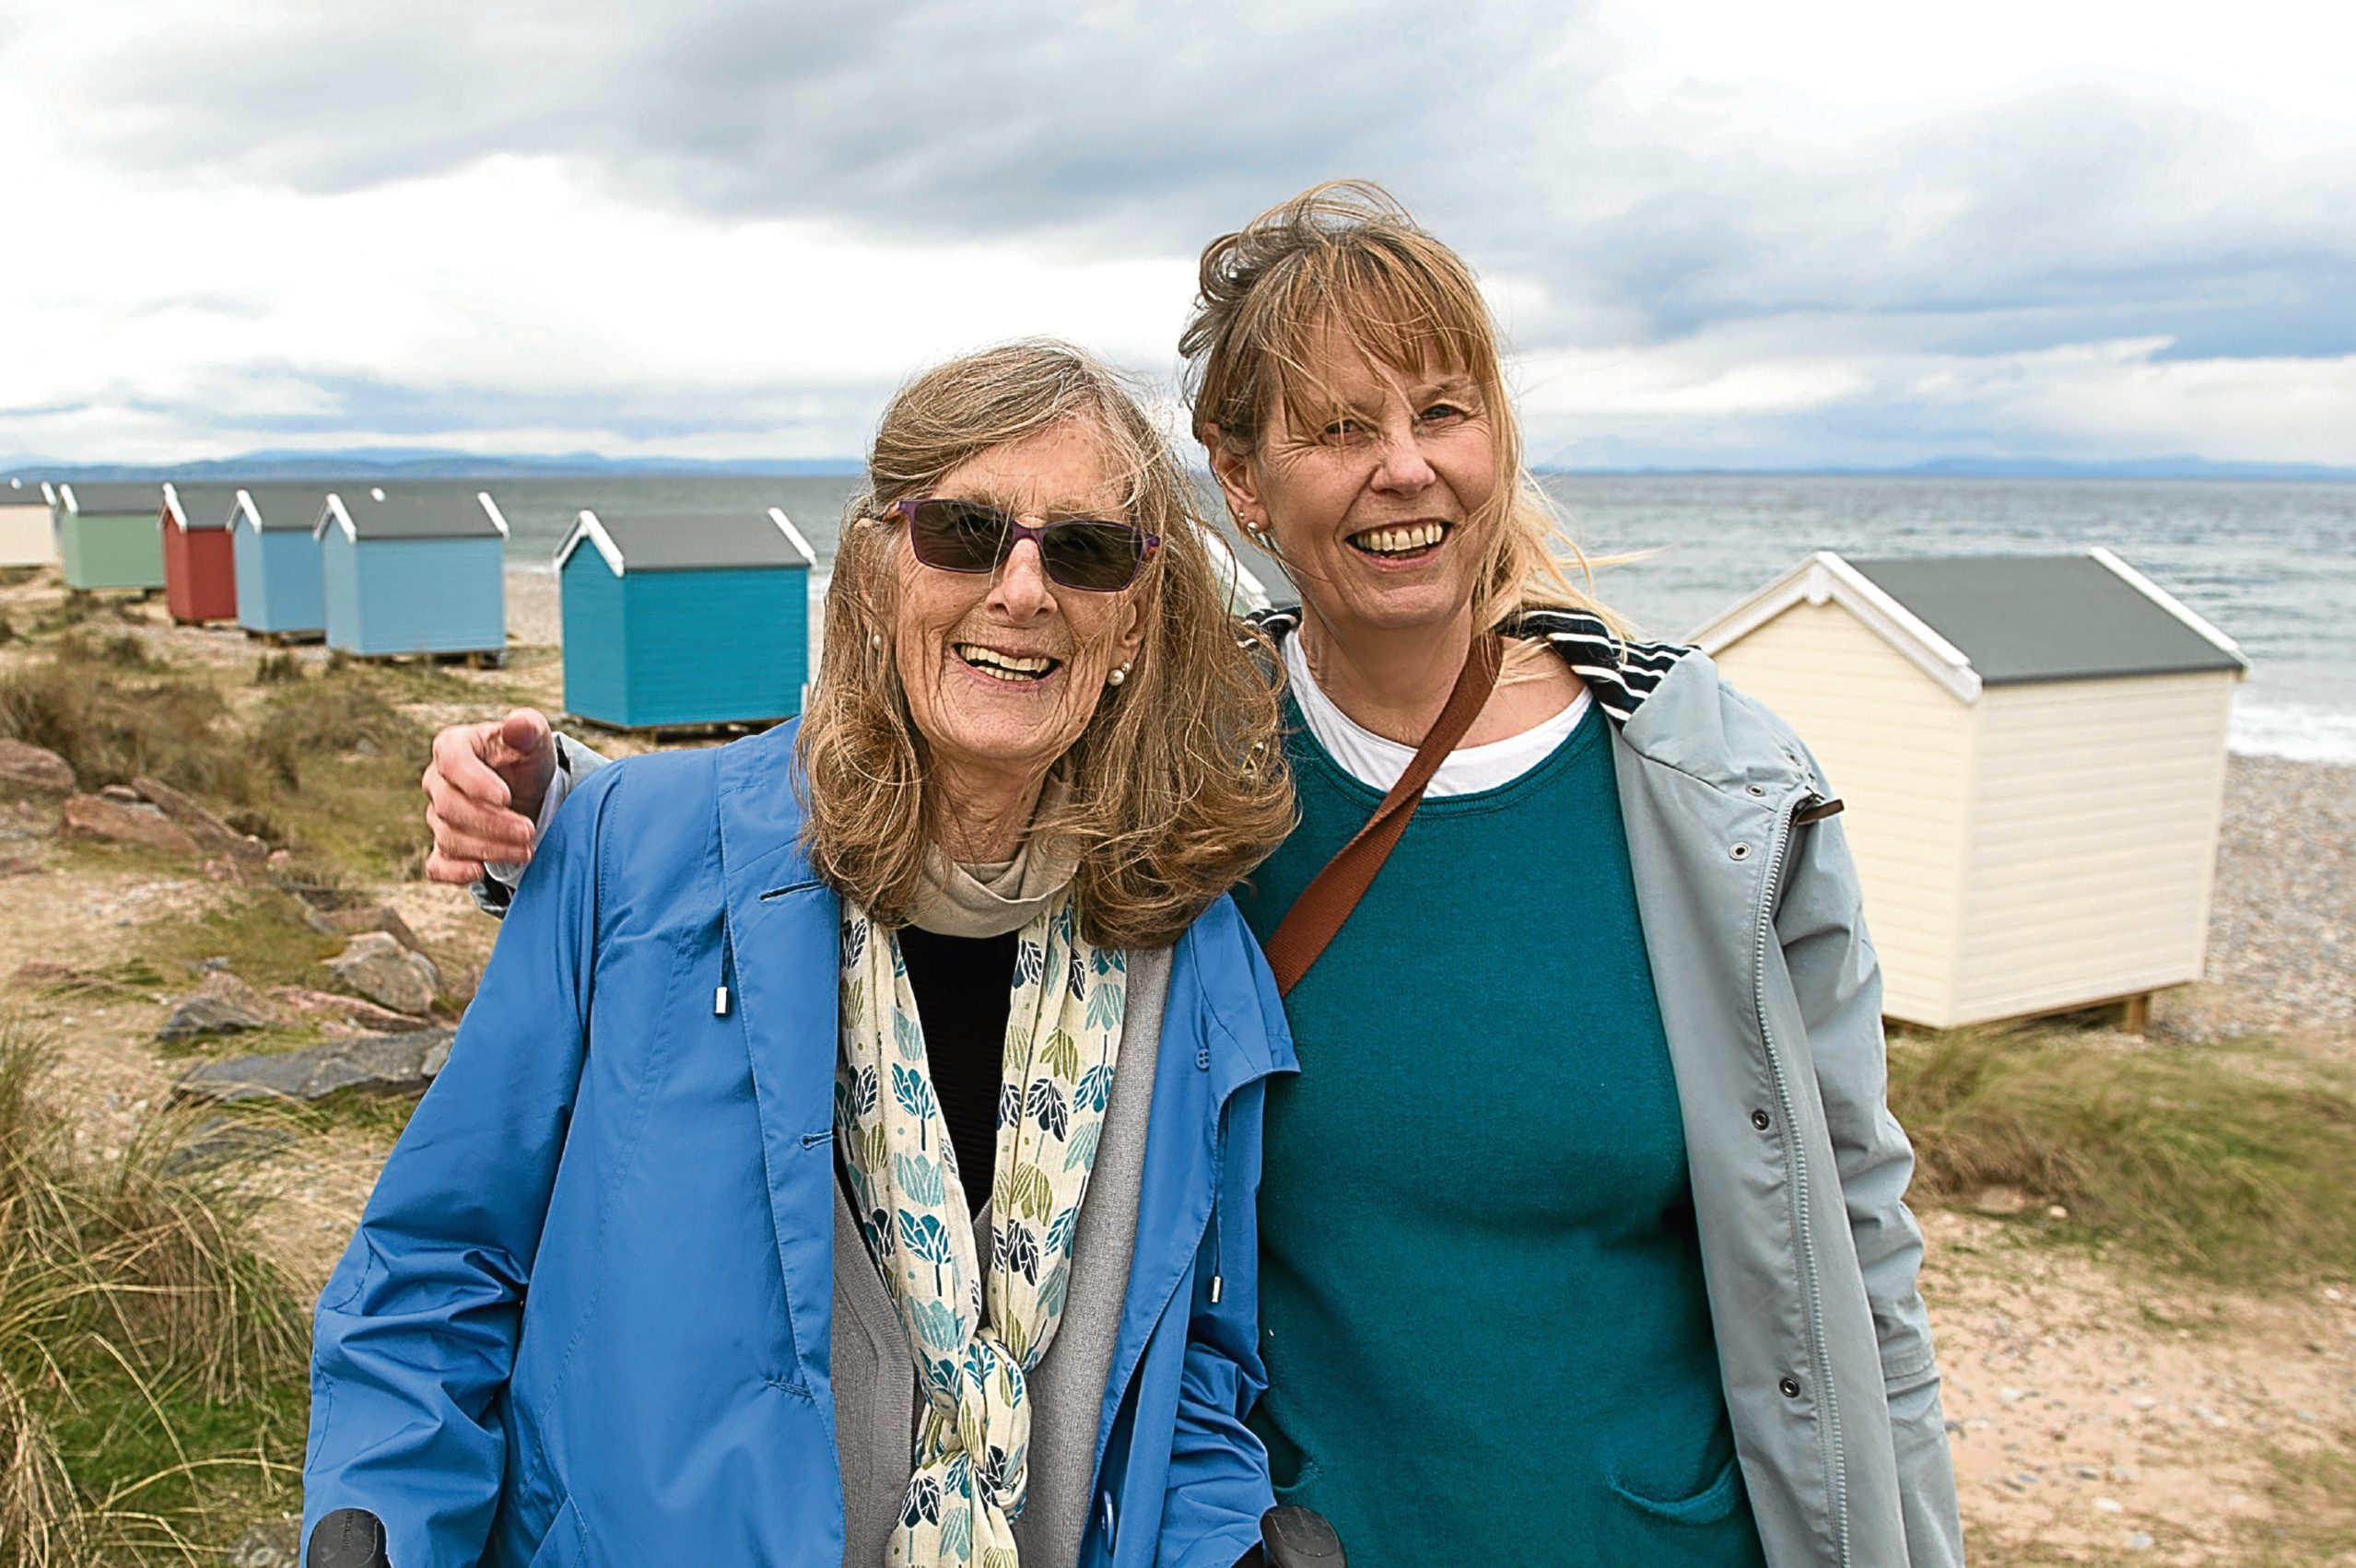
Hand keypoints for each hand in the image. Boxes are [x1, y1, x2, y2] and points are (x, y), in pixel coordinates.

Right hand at [421, 709, 556, 884]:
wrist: (529, 790)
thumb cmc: (526, 758)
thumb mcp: (534, 738)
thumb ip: (527, 728)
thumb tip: (516, 724)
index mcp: (452, 746)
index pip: (451, 762)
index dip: (476, 782)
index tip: (507, 798)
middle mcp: (437, 781)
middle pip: (451, 807)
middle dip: (492, 823)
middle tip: (529, 831)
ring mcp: (438, 816)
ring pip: (450, 838)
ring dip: (490, 848)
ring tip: (528, 849)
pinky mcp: (445, 847)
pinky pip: (437, 865)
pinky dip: (454, 872)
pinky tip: (479, 872)